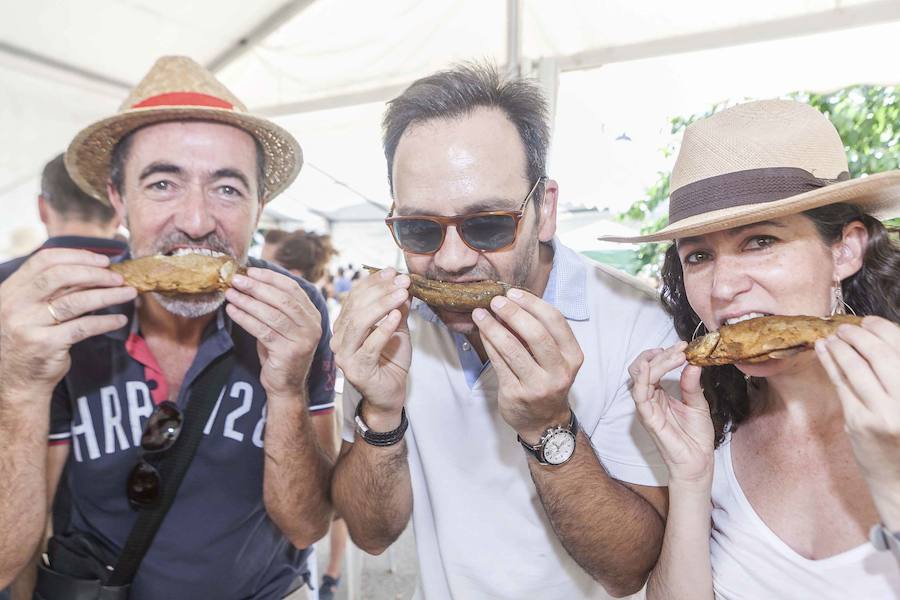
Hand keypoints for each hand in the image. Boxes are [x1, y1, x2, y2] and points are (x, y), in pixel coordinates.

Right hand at [0, 249, 134, 393]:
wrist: (16, 383)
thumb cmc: (29, 341)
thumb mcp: (30, 311)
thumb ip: (53, 291)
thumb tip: (95, 271)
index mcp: (10, 290)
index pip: (44, 261)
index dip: (77, 256)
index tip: (102, 260)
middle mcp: (15, 305)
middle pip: (61, 276)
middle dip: (95, 273)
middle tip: (119, 277)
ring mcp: (28, 325)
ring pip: (76, 301)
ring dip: (108, 295)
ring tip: (129, 293)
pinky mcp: (46, 345)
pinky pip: (83, 327)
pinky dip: (105, 322)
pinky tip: (120, 320)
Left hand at [225, 268, 322, 399]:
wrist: (285, 385)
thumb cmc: (280, 352)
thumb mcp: (283, 326)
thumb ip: (276, 306)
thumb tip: (251, 280)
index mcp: (312, 315)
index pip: (292, 288)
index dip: (271, 277)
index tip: (250, 271)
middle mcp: (312, 326)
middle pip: (282, 299)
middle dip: (257, 287)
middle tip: (236, 279)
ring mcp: (303, 340)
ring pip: (272, 314)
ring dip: (248, 301)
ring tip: (230, 293)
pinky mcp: (288, 352)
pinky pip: (263, 330)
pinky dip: (245, 318)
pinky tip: (232, 311)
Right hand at [331, 268, 410, 429]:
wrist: (390, 394)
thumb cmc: (391, 361)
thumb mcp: (397, 329)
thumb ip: (397, 309)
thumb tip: (403, 285)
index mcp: (344, 325)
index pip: (354, 297)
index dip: (373, 282)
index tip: (392, 271)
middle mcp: (339, 338)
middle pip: (355, 306)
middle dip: (380, 290)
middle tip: (402, 281)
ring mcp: (344, 355)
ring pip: (359, 322)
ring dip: (382, 305)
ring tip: (402, 294)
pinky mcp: (356, 370)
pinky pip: (369, 345)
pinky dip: (383, 329)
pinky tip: (396, 317)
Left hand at [472, 289, 582, 442]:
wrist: (544, 422)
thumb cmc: (548, 381)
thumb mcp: (555, 359)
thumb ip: (540, 333)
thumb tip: (512, 303)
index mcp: (573, 357)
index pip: (556, 321)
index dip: (533, 304)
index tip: (513, 293)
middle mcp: (559, 371)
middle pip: (536, 334)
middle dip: (513, 313)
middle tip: (496, 301)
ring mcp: (538, 385)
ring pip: (513, 348)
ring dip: (493, 327)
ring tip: (480, 314)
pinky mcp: (516, 393)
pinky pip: (499, 362)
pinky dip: (488, 343)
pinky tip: (482, 331)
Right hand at [628, 343, 713, 487]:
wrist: (698, 461)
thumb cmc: (696, 436)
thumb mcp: (698, 404)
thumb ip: (691, 384)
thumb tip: (693, 363)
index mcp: (659, 395)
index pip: (652, 368)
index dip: (664, 354)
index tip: (683, 347)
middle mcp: (650, 399)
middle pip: (641, 368)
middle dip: (658, 354)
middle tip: (680, 349)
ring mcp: (647, 408)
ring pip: (640, 376)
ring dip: (657, 361)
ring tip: (676, 355)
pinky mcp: (648, 417)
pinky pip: (640, 394)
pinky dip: (646, 377)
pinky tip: (658, 367)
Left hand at [815, 316, 899, 523]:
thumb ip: (896, 373)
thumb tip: (879, 338)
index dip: (883, 328)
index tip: (869, 320)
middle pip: (879, 353)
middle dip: (859, 334)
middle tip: (845, 326)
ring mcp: (883, 412)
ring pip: (857, 367)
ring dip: (841, 345)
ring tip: (832, 336)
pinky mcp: (859, 422)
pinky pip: (841, 384)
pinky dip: (831, 363)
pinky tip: (823, 350)